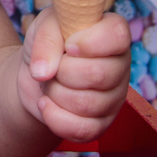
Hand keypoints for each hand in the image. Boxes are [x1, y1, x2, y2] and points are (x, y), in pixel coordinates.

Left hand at [17, 7, 130, 142]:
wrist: (36, 76)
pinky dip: (55, 117)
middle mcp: (120, 66)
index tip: (68, 45)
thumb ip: (45, 39)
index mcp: (112, 35)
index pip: (117, 35)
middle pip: (98, 74)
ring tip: (50, 82)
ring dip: (55, 92)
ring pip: (87, 104)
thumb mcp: (42, 27)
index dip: (89, 42)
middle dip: (62, 71)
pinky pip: (83, 130)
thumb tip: (43, 72)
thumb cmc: (47, 44)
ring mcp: (114, 98)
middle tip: (54, 66)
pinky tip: (45, 103)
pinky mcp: (101, 124)